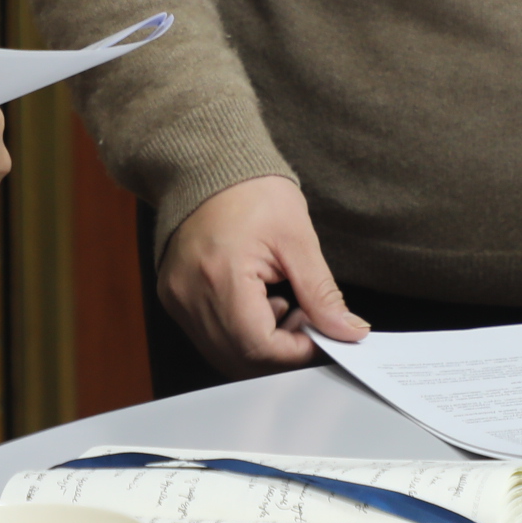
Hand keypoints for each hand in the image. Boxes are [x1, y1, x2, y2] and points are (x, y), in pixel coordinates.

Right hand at [160, 175, 366, 378]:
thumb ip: (322, 294)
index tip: (322, 336)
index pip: (260, 347)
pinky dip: (240, 334)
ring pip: (224, 353)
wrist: (209, 164)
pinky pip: (209, 336)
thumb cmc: (251, 191)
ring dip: (261, 345)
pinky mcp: (174, 298)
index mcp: (221, 277)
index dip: (297, 352)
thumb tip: (347, 330)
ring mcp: (178, 300)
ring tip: (284, 306)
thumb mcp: (298, 240)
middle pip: (240, 358)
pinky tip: (259, 303)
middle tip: (307, 323)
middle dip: (281, 352)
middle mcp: (190, 296)